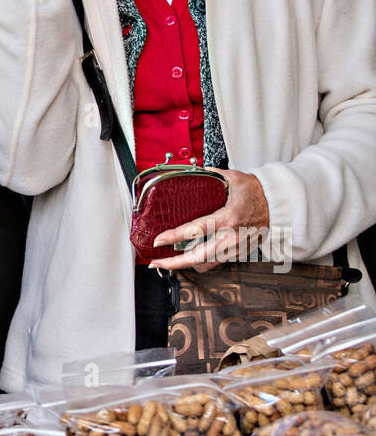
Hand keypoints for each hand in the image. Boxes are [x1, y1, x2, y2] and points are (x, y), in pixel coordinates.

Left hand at [149, 169, 270, 273]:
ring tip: (170, 262)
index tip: (159, 241)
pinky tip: (191, 258)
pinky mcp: (239, 253)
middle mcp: (231, 237)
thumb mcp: (234, 178)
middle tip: (157, 262)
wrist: (279, 205)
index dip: (174, 237)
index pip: (195, 231)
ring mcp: (236, 248)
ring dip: (187, 264)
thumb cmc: (257, 192)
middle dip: (174, 263)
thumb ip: (212, 175)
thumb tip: (195, 171)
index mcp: (228, 218)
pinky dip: (202, 262)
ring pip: (206, 264)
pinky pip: (216, 262)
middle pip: (198, 257)